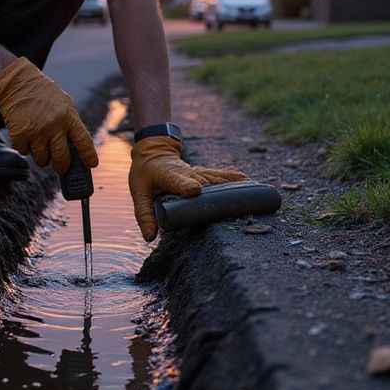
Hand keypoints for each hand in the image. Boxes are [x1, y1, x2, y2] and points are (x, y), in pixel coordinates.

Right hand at [0, 57, 98, 174]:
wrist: (16, 82)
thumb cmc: (42, 93)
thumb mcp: (64, 104)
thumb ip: (70, 123)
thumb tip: (75, 148)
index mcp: (68, 116)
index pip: (83, 141)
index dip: (88, 156)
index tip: (92, 164)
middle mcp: (54, 125)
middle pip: (62, 157)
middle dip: (62, 166)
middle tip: (60, 167)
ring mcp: (37, 131)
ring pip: (42, 159)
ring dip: (41, 156)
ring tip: (39, 143)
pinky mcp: (20, 135)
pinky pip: (25, 152)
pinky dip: (25, 148)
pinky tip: (26, 136)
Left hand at [129, 136, 246, 241]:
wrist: (155, 151)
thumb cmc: (146, 174)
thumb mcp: (139, 192)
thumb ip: (144, 215)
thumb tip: (150, 237)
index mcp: (168, 175)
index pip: (177, 180)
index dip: (185, 185)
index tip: (195, 190)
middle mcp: (187, 172)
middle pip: (203, 183)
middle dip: (215, 194)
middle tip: (233, 205)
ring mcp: (198, 172)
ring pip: (215, 179)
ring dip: (230, 186)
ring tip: (249, 194)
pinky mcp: (205, 173)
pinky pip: (222, 175)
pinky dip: (235, 179)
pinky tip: (250, 183)